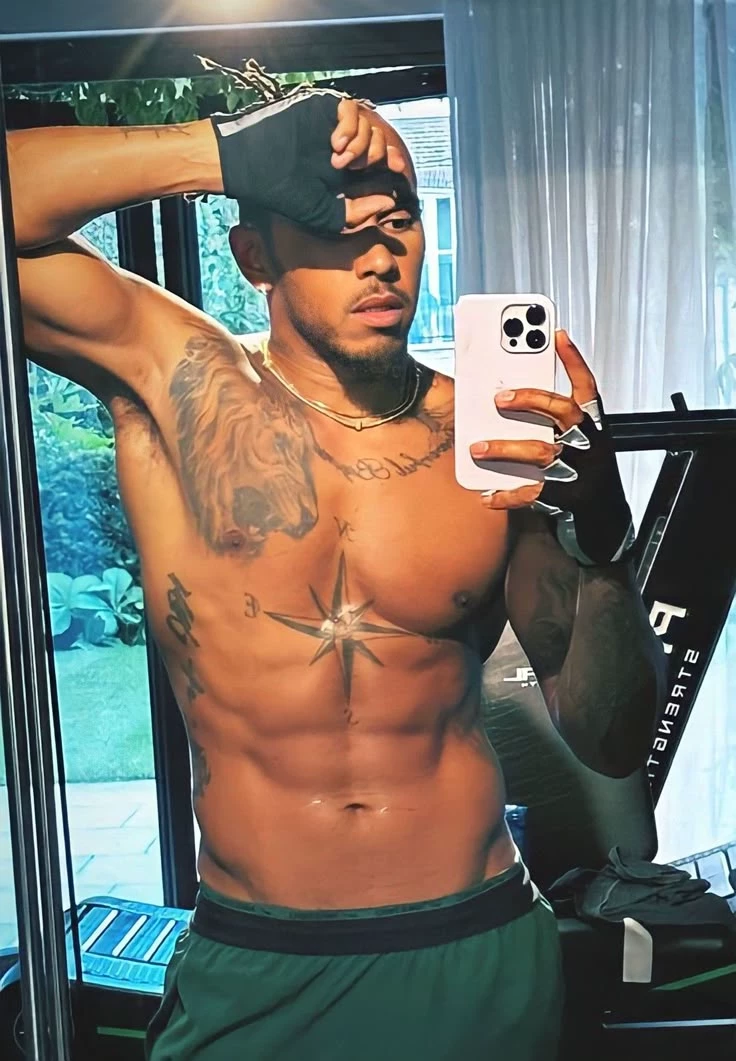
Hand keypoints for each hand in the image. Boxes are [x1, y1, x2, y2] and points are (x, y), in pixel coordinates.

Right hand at [211, 90, 403, 233]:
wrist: (253, 167)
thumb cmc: (282, 192)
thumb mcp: (326, 215)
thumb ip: (358, 213)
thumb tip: (389, 200)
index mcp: (343, 169)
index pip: (378, 159)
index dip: (392, 161)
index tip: (398, 169)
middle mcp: (340, 145)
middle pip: (379, 141)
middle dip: (374, 156)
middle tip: (349, 170)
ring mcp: (331, 125)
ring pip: (368, 124)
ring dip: (360, 145)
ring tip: (337, 160)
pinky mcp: (321, 108)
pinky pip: (351, 109)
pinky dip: (350, 128)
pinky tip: (336, 144)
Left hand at [469, 331, 634, 565]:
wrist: (606, 524)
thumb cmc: (583, 474)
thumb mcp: (576, 443)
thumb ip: (550, 424)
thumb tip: (502, 404)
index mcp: (593, 426)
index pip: (587, 386)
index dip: (573, 359)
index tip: (556, 333)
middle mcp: (590, 444)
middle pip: (562, 412)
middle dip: (530, 399)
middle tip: (498, 398)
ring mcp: (582, 471)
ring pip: (542, 452)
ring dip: (505, 448)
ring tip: (476, 447)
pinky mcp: (570, 498)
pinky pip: (533, 494)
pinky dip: (507, 496)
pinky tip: (487, 497)